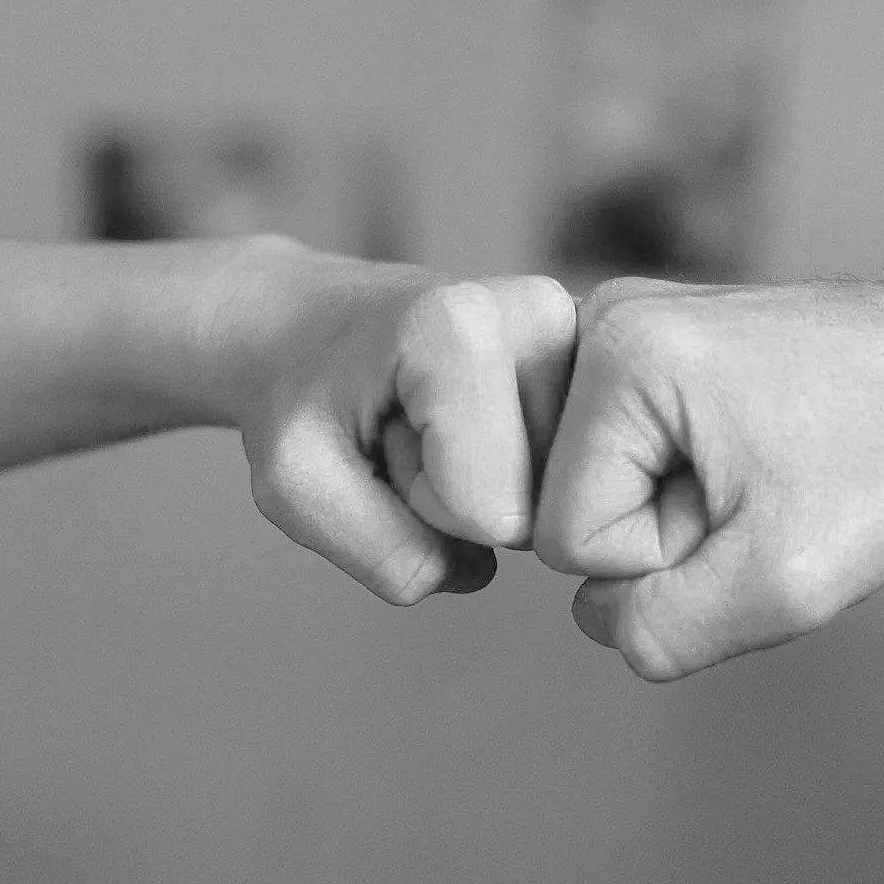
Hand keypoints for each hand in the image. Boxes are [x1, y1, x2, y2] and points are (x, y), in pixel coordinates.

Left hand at [210, 239, 576, 603]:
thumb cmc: (292, 394)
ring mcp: (577, 332)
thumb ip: (385, 553)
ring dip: (484, 484)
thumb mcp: (295, 487)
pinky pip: (570, 473)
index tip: (381, 441)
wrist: (301, 322)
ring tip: (427, 423)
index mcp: (462, 326)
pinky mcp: (591, 356)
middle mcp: (541, 313)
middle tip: (402, 432)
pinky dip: (513, 469)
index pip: (488, 511)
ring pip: (559, 494)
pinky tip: (469, 421)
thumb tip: (478, 570)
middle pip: (535, 504)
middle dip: (458, 496)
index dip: (420, 505)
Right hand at [533, 278, 883, 679]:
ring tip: (765, 472)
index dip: (665, 559)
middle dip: (669, 532)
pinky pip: (631, 457)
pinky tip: (756, 456)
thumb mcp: (782, 584)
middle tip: (766, 491)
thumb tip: (601, 618)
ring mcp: (629, 323)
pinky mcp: (655, 343)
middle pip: (575, 506)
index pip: (567, 538)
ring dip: (684, 509)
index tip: (754, 509)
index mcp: (618, 353)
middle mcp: (605, 318)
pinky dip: (691, 479)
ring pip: (603, 487)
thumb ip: (661, 631)